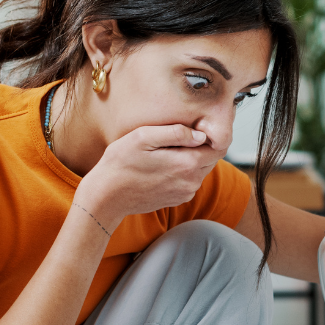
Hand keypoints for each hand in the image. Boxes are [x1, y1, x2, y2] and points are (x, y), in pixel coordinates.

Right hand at [77, 122, 217, 224]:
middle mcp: (191, 182)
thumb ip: (175, 133)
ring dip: (190, 158)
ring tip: (167, 151)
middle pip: (211, 158)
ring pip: (201, 169)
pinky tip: (163, 165)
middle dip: (202, 146)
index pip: (217, 147)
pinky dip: (182, 171)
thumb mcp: (143, 137)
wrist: (107, 196)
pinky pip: (190, 180)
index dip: (210, 134)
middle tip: (178, 136)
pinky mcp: (178, 199)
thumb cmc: (120, 164)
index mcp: (186, 164)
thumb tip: (200, 134)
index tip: (196, 125)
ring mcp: (185, 193)